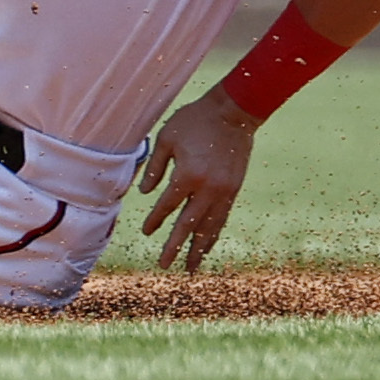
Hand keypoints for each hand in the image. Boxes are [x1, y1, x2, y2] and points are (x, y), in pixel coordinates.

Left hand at [136, 87, 257, 270]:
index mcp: (188, 175)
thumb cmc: (195, 120)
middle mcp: (208, 188)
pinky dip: (212, 234)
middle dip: (175, 246)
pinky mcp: (233, 190)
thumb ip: (155, 167)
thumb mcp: (167, 137)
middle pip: (188, 225)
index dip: (155, 220)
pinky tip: (206, 245)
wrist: (233, 112)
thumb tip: (145, 192)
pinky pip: (221, 218)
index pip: (167, 206)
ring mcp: (224, 191)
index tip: (146, 232)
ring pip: (209, 227)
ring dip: (198, 249)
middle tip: (164, 265)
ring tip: (190, 267)